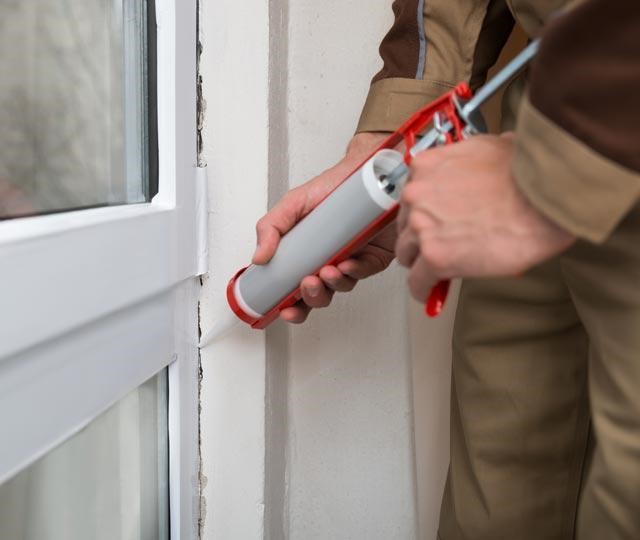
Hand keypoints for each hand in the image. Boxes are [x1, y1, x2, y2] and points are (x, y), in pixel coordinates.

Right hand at [253, 132, 394, 322]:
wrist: (362, 170)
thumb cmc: (331, 186)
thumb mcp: (293, 204)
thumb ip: (271, 227)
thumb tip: (258, 258)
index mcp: (307, 255)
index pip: (295, 288)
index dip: (291, 304)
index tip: (284, 309)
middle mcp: (329, 260)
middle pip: (319, 294)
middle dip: (311, 297)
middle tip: (307, 284)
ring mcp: (351, 259)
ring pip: (341, 287)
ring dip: (332, 285)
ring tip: (326, 272)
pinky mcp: (374, 256)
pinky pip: (365, 272)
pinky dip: (355, 271)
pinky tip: (347, 265)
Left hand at [395, 133, 575, 301]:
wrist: (547, 195)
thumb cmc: (529, 174)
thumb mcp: (495, 147)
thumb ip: (474, 158)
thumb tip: (488, 159)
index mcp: (427, 166)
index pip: (412, 197)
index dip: (424, 214)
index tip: (434, 224)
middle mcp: (417, 194)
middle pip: (405, 226)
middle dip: (421, 237)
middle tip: (442, 246)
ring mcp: (422, 226)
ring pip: (407, 254)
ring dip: (420, 263)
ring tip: (438, 271)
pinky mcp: (435, 257)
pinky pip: (418, 282)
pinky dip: (424, 290)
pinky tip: (432, 293)